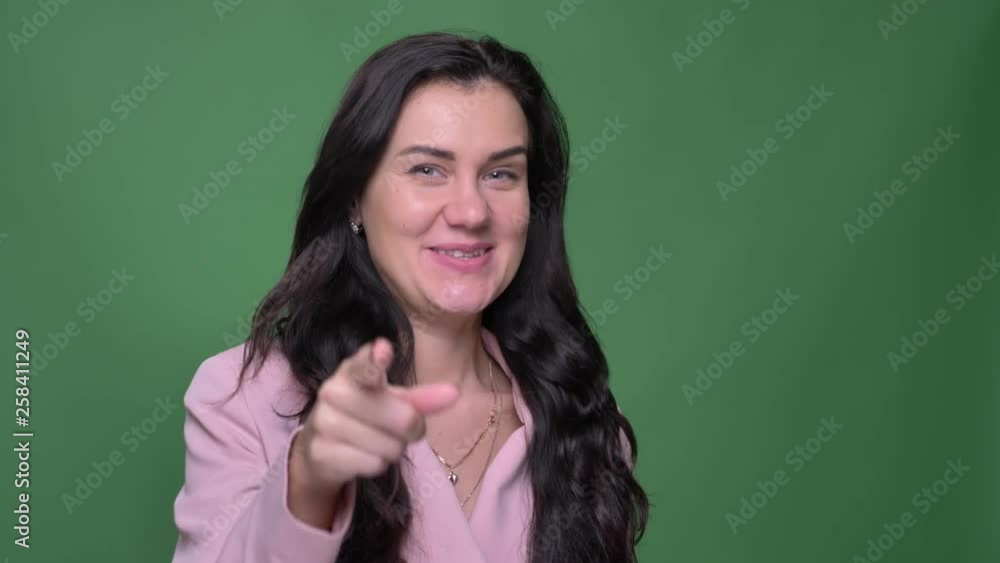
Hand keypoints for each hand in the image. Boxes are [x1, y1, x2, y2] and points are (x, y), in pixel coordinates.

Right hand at [290, 337, 459, 495]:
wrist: (319, 447)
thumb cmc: (364, 414)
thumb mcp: (392, 400)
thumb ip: (422, 397)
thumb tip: (454, 393)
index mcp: (353, 371)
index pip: (365, 365)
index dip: (376, 360)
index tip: (384, 351)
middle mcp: (333, 392)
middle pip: (403, 419)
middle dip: (410, 428)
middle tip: (401, 428)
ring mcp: (324, 423)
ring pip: (391, 446)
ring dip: (392, 449)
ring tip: (375, 440)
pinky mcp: (322, 453)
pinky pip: (374, 465)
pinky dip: (376, 464)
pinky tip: (361, 455)